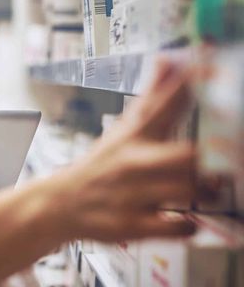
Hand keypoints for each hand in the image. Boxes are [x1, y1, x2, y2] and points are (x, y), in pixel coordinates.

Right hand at [55, 58, 213, 242]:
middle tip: (226, 157)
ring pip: (186, 191)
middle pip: (185, 155)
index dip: (190, 83)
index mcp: (133, 134)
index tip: (209, 63)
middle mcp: (132, 162)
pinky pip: (174, 227)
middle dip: (210, 157)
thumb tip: (168, 59)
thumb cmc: (101, 165)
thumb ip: (152, 97)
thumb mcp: (123, 129)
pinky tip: (186, 218)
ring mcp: (132, 194)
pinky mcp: (132, 224)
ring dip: (207, 190)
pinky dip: (188, 225)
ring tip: (211, 188)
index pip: (164, 102)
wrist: (60, 203)